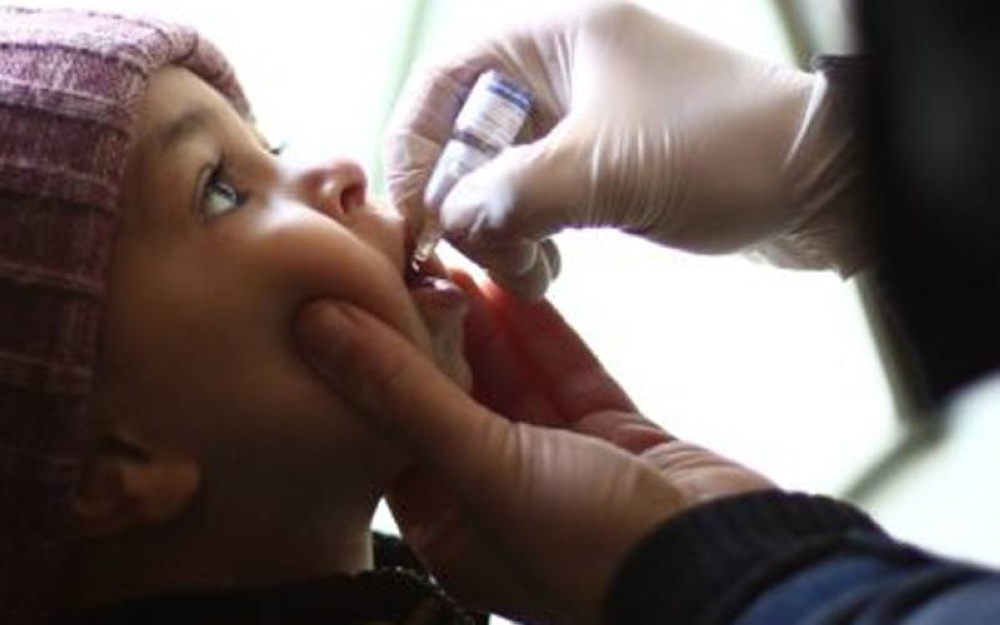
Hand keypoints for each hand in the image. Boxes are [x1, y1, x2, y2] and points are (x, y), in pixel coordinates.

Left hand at [295, 277, 772, 623]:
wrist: (727, 568)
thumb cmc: (590, 546)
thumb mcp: (483, 466)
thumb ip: (402, 392)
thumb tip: (317, 326)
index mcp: (452, 526)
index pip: (394, 432)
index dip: (372, 364)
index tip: (350, 297)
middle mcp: (499, 496)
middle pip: (453, 398)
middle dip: (430, 332)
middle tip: (402, 260)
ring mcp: (560, 464)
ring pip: (511, 378)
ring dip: (485, 322)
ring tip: (451, 254)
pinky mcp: (612, 437)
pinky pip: (566, 373)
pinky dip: (541, 330)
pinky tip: (513, 282)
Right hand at [386, 2, 861, 298]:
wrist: (822, 183)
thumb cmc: (721, 152)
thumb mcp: (602, 172)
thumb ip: (509, 196)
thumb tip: (447, 224)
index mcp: (556, 39)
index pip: (447, 78)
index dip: (415, 143)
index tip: (411, 211)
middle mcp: (565, 71)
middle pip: (469, 134)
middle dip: (465, 199)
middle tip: (479, 256)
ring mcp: (586, 120)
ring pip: (504, 175)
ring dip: (501, 228)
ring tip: (527, 271)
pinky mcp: (607, 165)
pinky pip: (541, 199)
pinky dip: (532, 235)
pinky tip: (549, 269)